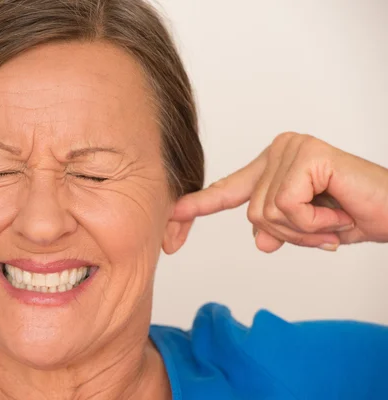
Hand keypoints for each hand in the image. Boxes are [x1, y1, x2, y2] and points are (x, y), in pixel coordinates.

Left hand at [175, 132, 387, 252]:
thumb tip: (260, 241)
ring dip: (303, 230)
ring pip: (265, 213)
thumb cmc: (354, 216)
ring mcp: (291, 149)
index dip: (200, 205)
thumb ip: (276, 229)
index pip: (229, 190)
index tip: (172, 216)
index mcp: (272, 165)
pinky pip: (285, 208)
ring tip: (331, 220)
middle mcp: (278, 150)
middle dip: (289, 233)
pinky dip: (312, 224)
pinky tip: (335, 213)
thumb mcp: (304, 230)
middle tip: (324, 228)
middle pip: (251, 212)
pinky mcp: (306, 155)